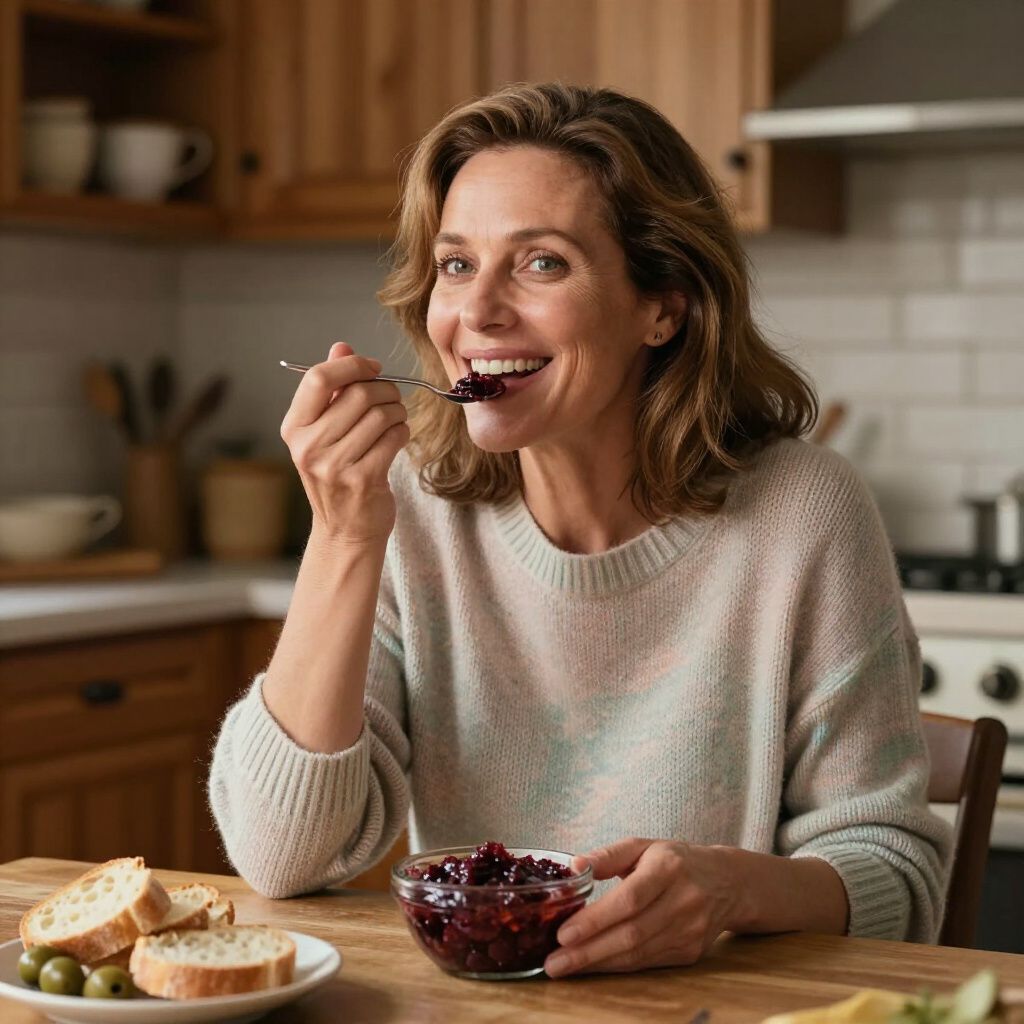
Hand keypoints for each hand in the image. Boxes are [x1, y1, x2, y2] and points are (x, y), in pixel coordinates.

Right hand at [280, 341, 409, 544]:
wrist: (345, 531)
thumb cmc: (338, 475)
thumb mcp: (324, 432)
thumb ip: (332, 389)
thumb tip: (341, 346)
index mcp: (294, 428)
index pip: (319, 378)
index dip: (352, 365)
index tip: (372, 368)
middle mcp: (308, 446)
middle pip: (358, 394)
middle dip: (385, 390)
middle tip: (392, 398)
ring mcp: (334, 466)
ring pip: (380, 415)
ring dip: (398, 412)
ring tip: (396, 420)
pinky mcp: (362, 480)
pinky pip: (394, 438)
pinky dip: (402, 432)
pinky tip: (397, 438)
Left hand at [543, 837, 738, 976]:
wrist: (728, 883)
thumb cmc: (676, 860)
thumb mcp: (644, 846)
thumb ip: (608, 855)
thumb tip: (574, 866)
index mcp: (669, 868)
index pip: (629, 899)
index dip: (596, 920)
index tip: (563, 933)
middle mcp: (683, 901)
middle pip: (631, 934)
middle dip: (589, 952)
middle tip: (553, 962)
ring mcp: (690, 931)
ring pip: (638, 955)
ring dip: (598, 964)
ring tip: (564, 967)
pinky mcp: (690, 953)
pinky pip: (647, 964)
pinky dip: (617, 967)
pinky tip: (592, 966)